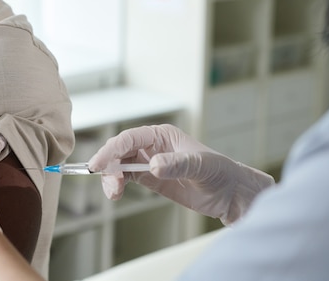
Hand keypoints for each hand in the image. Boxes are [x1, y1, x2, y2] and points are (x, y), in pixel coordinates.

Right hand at [88, 124, 274, 225]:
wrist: (229, 193)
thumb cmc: (219, 172)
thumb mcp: (200, 166)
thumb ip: (176, 164)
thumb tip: (154, 165)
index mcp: (162, 135)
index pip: (129, 138)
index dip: (111, 150)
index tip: (98, 164)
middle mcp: (152, 146)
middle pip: (119, 152)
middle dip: (109, 166)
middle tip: (111, 185)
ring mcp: (149, 162)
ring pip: (119, 166)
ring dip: (111, 178)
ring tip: (114, 193)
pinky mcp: (150, 178)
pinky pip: (126, 178)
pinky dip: (117, 185)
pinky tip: (116, 193)